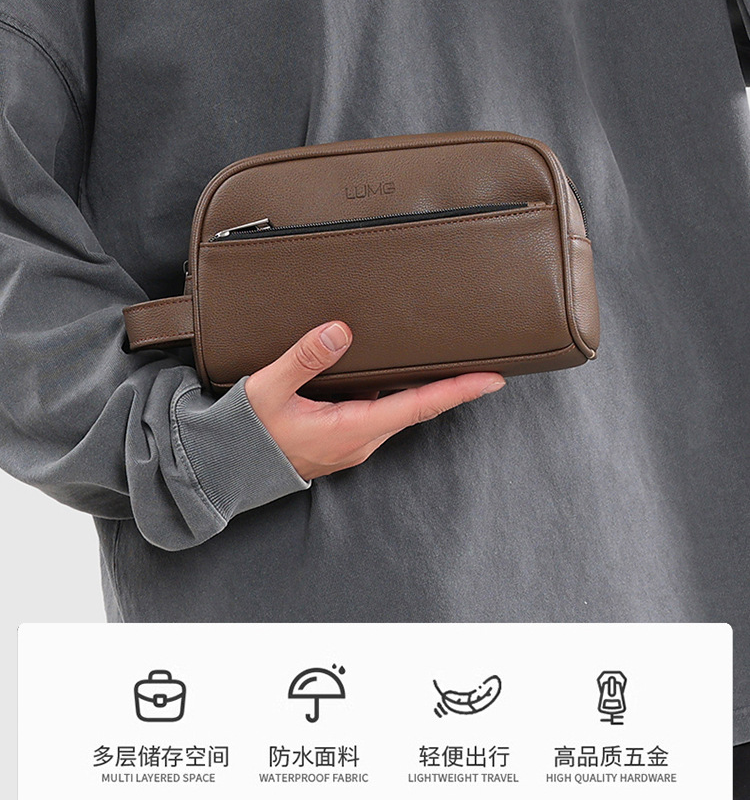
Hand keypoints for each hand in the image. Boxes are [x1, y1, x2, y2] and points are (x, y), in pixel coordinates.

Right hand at [243, 320, 504, 481]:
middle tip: (481, 363)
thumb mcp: (270, 388)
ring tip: (445, 362)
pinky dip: (394, 394)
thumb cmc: (245, 433)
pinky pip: (378, 414)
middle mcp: (360, 441)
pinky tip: (393, 374)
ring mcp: (352, 443)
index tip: (492, 379)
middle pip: (416, 408)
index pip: (418, 406)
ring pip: (397, 411)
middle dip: (450, 386)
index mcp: (351, 429)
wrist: (223, 469)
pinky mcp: (341, 440)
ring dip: (422, 390)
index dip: (458, 391)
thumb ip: (305, 358)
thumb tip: (340, 330)